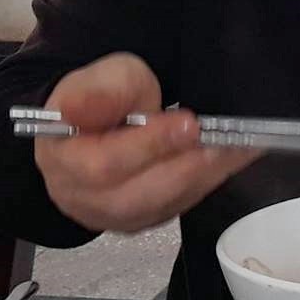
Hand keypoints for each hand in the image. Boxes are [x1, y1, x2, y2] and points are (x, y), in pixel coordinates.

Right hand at [33, 52, 258, 233]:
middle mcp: (81, 197)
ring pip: (161, 205)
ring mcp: (110, 216)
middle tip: (224, 140)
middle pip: (137, 195)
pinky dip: (205, 182)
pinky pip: (174, 208)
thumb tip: (83, 108)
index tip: (188, 123)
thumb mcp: (99, 77)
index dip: (150, 145)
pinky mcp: (138, 222)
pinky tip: (230, 159)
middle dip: (187, 165)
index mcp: (61, 158)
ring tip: (237, 148)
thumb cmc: (94, 101)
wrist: (91, 128)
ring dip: (204, 176)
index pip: (105, 163)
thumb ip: (102, 90)